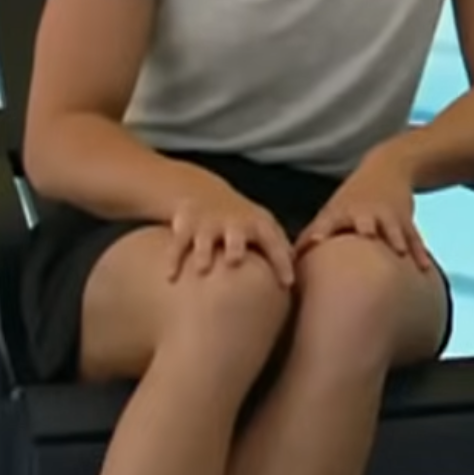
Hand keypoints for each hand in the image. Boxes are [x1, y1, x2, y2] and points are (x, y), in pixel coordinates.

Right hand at [168, 183, 293, 286]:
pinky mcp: (184, 225)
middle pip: (236, 235)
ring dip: (205, 251)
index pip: (273, 241)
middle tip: (236, 260)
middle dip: (236, 245)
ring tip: (203, 269)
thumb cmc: (240, 220)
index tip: (287, 283)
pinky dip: (173, 258)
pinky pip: (177, 244)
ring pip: (204, 238)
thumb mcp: (262, 227)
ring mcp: (207, 223)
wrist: (201, 191)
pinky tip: (170, 277)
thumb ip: (280, 249)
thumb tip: (303, 282)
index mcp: (257, 224)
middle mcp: (232, 223)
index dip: (280, 260)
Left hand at [299, 160, 433, 271]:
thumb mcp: (332, 211)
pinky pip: (414, 237)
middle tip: (367, 235)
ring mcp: (387, 214)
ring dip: (396, 238)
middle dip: (365, 226)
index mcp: (342, 211)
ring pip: (393, 227)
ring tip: (399, 253)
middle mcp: (364, 212)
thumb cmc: (352, 200)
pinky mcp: (405, 219)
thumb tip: (289, 261)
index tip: (314, 243)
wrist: (388, 169)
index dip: (320, 231)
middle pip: (364, 219)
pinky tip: (423, 267)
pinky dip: (418, 252)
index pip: (328, 221)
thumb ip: (313, 235)